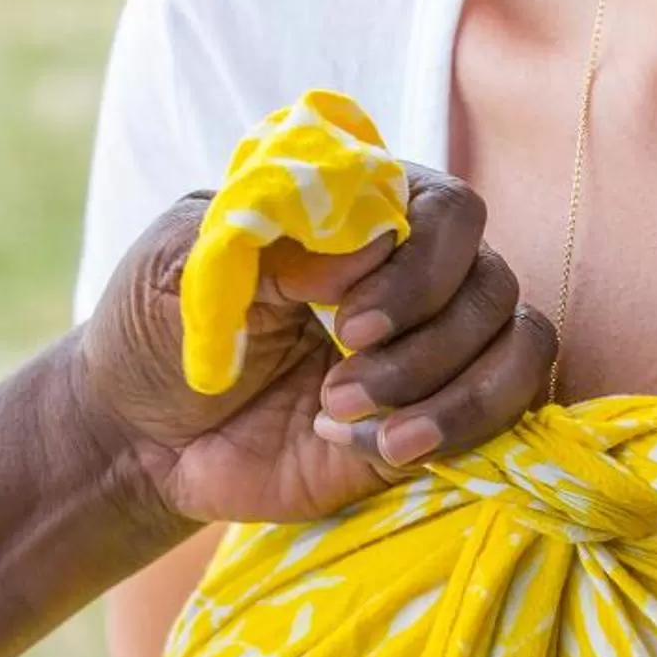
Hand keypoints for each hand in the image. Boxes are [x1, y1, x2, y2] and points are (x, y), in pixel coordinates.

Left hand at [72, 172, 555, 523]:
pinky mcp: (428, 426)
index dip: (418, 261)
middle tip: (340, 374)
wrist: (135, 437)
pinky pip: (500, 418)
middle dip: (426, 334)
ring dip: (447, 387)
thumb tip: (370, 245)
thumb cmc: (156, 329)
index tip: (340, 311)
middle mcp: (412, 282)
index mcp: (360, 222)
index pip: (450, 210)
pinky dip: (452, 430)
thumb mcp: (186, 262)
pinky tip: (374, 447)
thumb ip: (272, 236)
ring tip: (345, 417)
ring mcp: (429, 357)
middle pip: (493, 281)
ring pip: (520, 347)